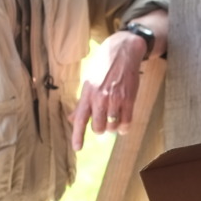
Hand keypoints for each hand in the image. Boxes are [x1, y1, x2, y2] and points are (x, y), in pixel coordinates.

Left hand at [70, 30, 145, 150]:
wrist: (123, 52)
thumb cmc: (104, 66)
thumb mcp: (88, 81)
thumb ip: (82, 102)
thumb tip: (72, 118)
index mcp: (87, 94)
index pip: (80, 119)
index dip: (78, 136)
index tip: (77, 148)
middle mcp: (100, 98)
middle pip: (98, 127)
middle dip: (100, 129)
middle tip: (102, 123)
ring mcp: (115, 99)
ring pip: (112, 126)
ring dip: (112, 127)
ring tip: (113, 120)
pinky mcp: (129, 99)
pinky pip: (126, 122)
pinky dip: (124, 128)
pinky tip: (123, 125)